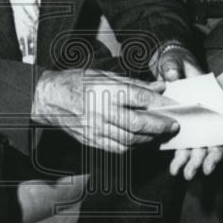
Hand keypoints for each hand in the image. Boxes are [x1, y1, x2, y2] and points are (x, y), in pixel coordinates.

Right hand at [31, 69, 178, 152]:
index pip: (140, 98)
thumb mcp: (104, 74)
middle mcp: (101, 111)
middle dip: (160, 126)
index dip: (160, 103)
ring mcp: (95, 129)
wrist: (49, 98)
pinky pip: (117, 148)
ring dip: (149, 139)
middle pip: (138, 123)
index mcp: (105, 90)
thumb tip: (159, 87)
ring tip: (160, 134)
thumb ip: (133, 83)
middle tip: (173, 125)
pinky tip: (141, 141)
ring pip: (130, 140)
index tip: (174, 105)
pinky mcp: (91, 140)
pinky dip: (133, 147)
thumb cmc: (76, 82)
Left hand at [149, 45, 222, 178]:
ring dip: (189, 160)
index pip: (219, 127)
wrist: (171, 63)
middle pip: (207, 140)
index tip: (209, 160)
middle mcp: (205, 113)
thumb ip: (174, 67)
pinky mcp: (181, 124)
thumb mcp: (176, 60)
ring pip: (196, 144)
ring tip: (180, 172)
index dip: (216, 146)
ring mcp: (194, 119)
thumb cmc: (178, 62)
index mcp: (209, 99)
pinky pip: (183, 142)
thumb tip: (171, 76)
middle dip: (199, 159)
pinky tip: (175, 166)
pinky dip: (180, 154)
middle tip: (189, 172)